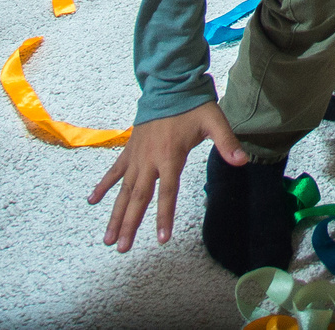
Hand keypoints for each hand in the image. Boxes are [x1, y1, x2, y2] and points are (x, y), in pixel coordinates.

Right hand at [88, 105, 245, 252]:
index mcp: (169, 156)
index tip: (161, 239)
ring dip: (115, 214)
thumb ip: (227, 143)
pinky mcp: (129, 150)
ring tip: (107, 238)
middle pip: (139, 197)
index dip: (164, 215)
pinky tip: (92, 201)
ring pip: (123, 190)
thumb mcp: (214, 122)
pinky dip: (103, 185)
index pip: (167, 192)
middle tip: (121, 248)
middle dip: (130, 224)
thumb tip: (242, 162)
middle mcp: (149, 160)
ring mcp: (136, 156)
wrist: (169, 85)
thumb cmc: (193, 106)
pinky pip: (114, 171)